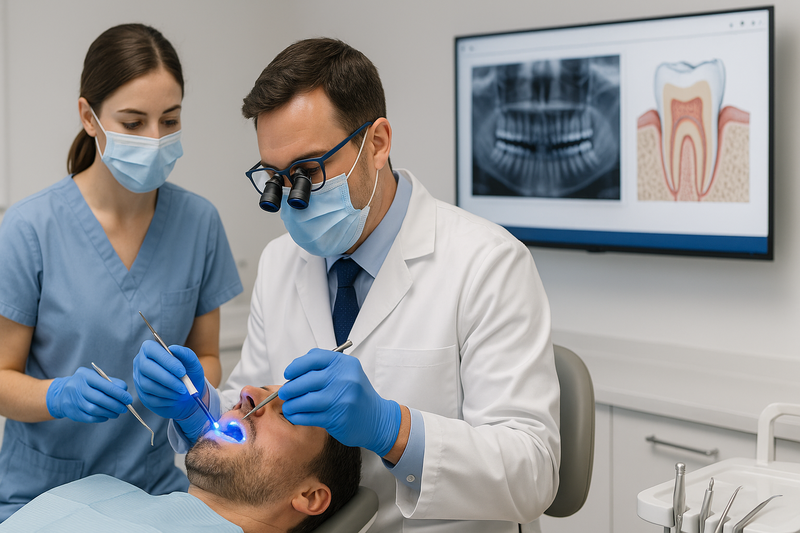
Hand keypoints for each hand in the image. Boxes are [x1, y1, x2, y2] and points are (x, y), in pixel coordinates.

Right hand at [46, 367, 131, 422]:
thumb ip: (110, 382)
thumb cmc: (85, 384)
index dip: (119, 393)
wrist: (61, 394)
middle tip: (125, 408)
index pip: (105, 385)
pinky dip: (101, 417)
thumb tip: (124, 391)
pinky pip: (90, 417)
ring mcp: (73, 401)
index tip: (128, 399)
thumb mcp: (95, 377)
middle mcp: (77, 388)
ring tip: (118, 412)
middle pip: (100, 399)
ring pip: (95, 410)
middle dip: (116, 405)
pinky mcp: (73, 413)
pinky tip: (107, 415)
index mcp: (85, 376)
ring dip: (110, 412)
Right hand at [132, 340, 205, 420]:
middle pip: (147, 368)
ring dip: (167, 391)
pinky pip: (150, 399)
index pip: (152, 350)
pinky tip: (176, 398)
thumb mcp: (191, 362)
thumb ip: (185, 353)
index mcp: (150, 348)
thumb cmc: (188, 372)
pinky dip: (165, 400)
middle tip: (183, 387)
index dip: (167, 361)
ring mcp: (138, 379)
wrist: (187, 392)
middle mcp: (140, 362)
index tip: (182, 372)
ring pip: (147, 385)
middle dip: (167, 379)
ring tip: (181, 392)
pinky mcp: (142, 395)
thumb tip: (173, 348)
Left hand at [280, 349, 400, 455]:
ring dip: (291, 404)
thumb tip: (293, 372)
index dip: (296, 366)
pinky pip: (309, 416)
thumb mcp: (347, 373)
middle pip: (306, 380)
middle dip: (290, 387)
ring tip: (288, 405)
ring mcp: (341, 399)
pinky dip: (297, 416)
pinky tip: (295, 415)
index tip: (288, 374)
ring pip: (305, 400)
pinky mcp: (337, 418)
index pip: (314, 358)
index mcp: (345, 364)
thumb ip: (324, 367)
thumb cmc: (356, 395)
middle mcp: (344, 379)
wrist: (376, 419)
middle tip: (284, 392)